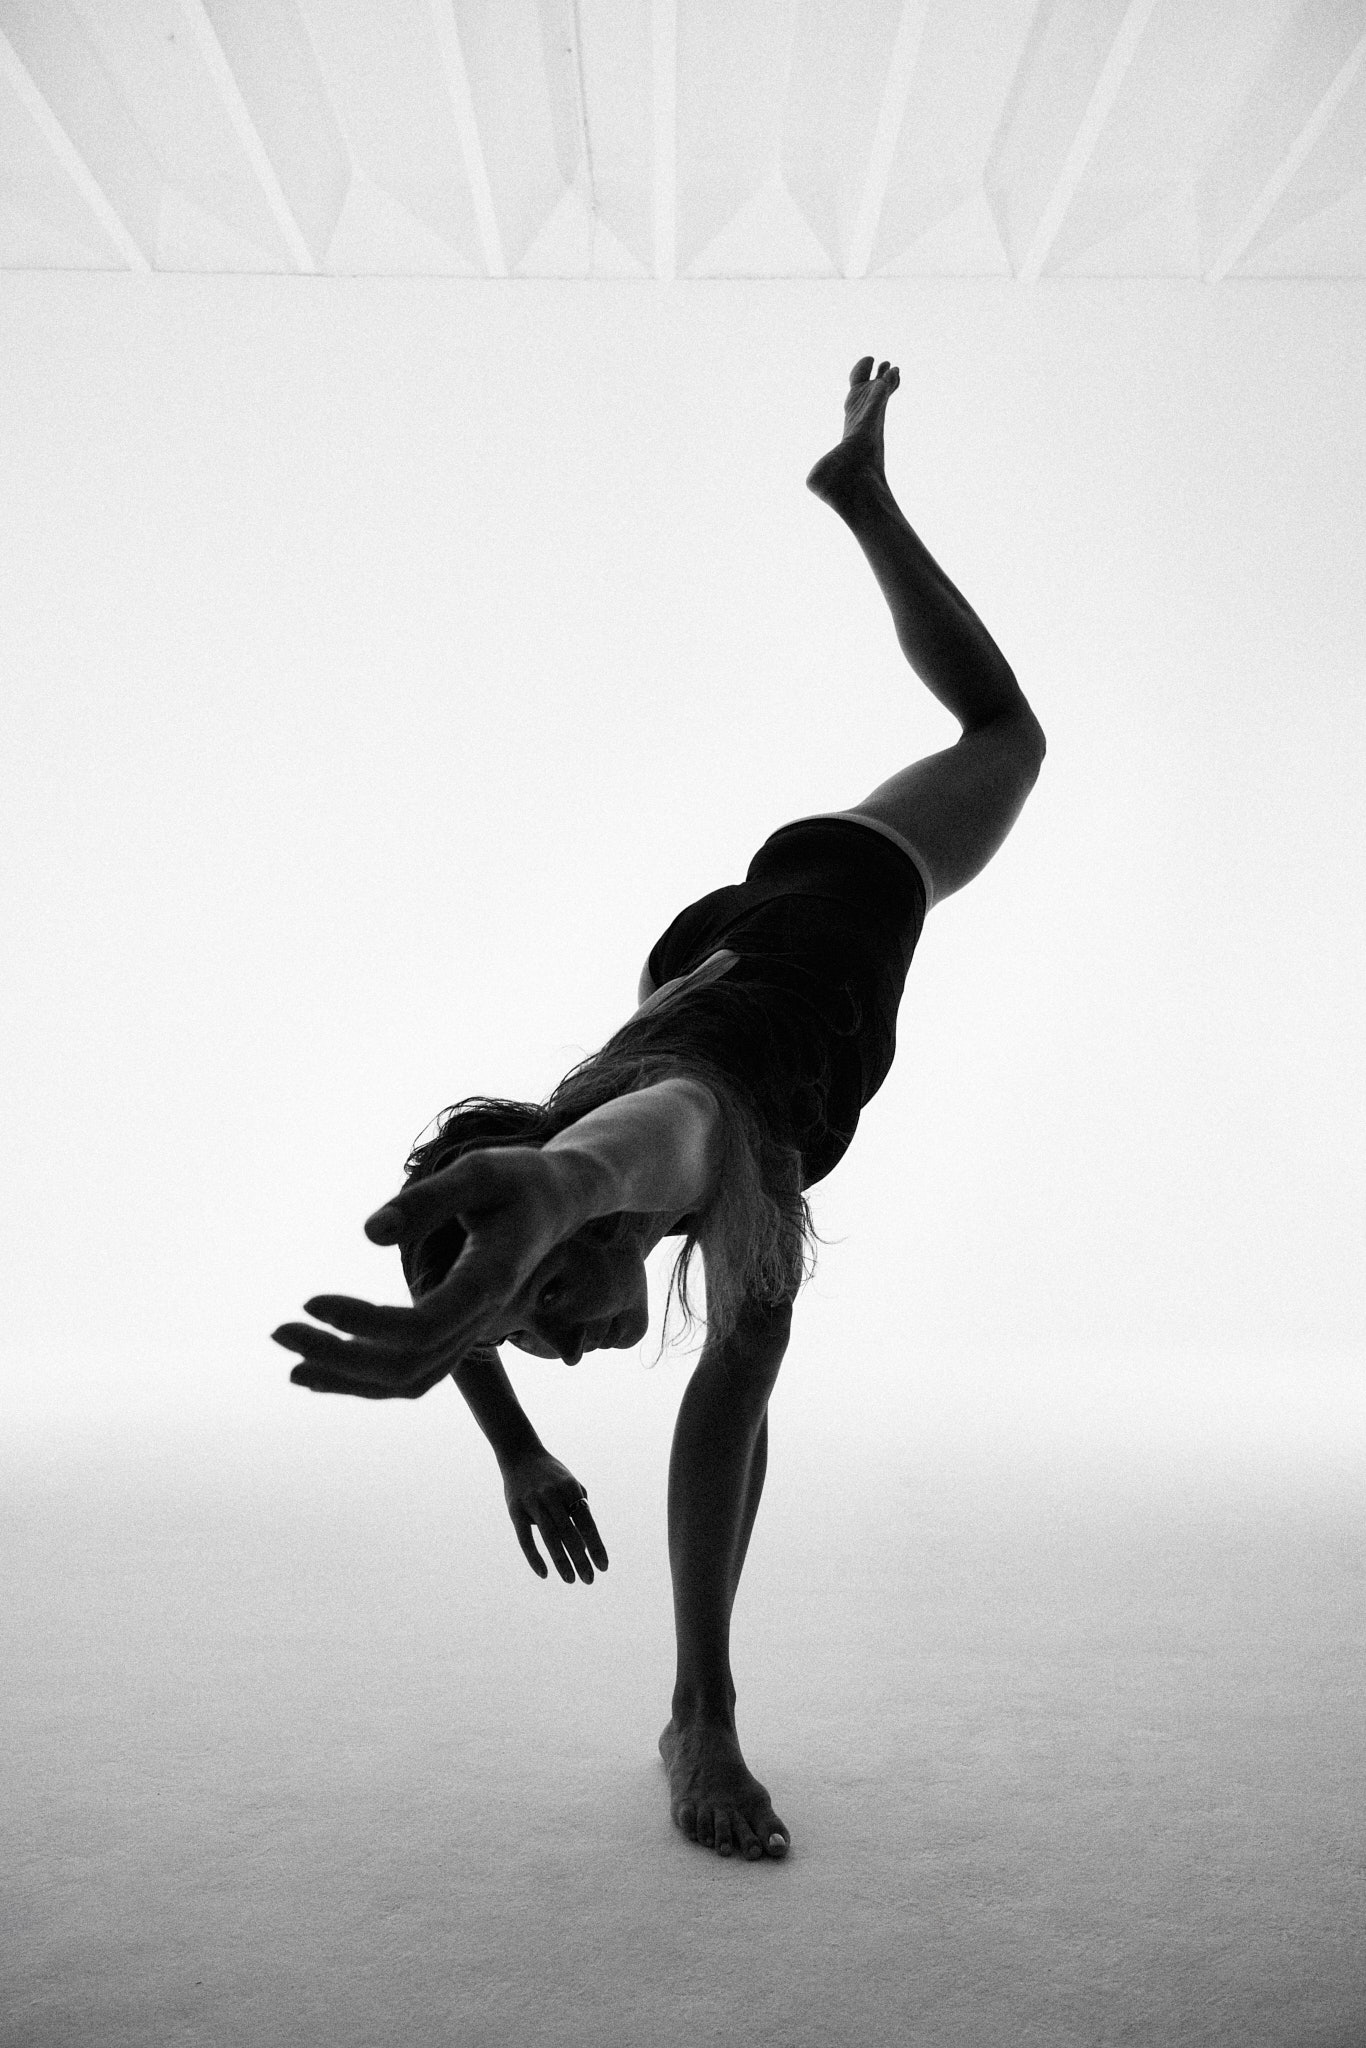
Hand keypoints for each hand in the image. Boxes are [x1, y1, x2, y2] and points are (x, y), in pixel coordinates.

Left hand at [271, 1146, 594, 1398]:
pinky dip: (367, 1377)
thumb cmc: (518, 1179)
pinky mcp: (460, 1328)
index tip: (311, 1300)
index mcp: (489, 1282)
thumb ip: (428, 1200)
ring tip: (291, 1364)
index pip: (420, 1328)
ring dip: (350, 1377)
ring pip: (411, 1380)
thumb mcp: (478, 1173)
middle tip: (281, 1332)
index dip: (362, 1324)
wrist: (558, 1200)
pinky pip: (415, 1371)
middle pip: (409, 1365)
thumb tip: (369, 1233)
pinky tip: (323, 1370)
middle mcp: (482, 1318)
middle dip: (340, 1357)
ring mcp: (473, 1330)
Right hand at [502, 1450, 607, 1583]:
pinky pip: (525, 1538)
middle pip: (570, 1534)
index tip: (604, 1567)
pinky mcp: (515, 1510)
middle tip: (589, 1580)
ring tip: (571, 1580)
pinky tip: (544, 1574)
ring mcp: (533, 1503)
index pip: (587, 1523)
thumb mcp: (570, 1483)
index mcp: (570, 1489)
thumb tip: (588, 1542)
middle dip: (581, 1559)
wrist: (520, 1454)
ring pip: (550, 1538)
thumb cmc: (550, 1474)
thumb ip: (580, 1507)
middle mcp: (552, 1495)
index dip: (596, 1546)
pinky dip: (534, 1557)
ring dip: (562, 1562)